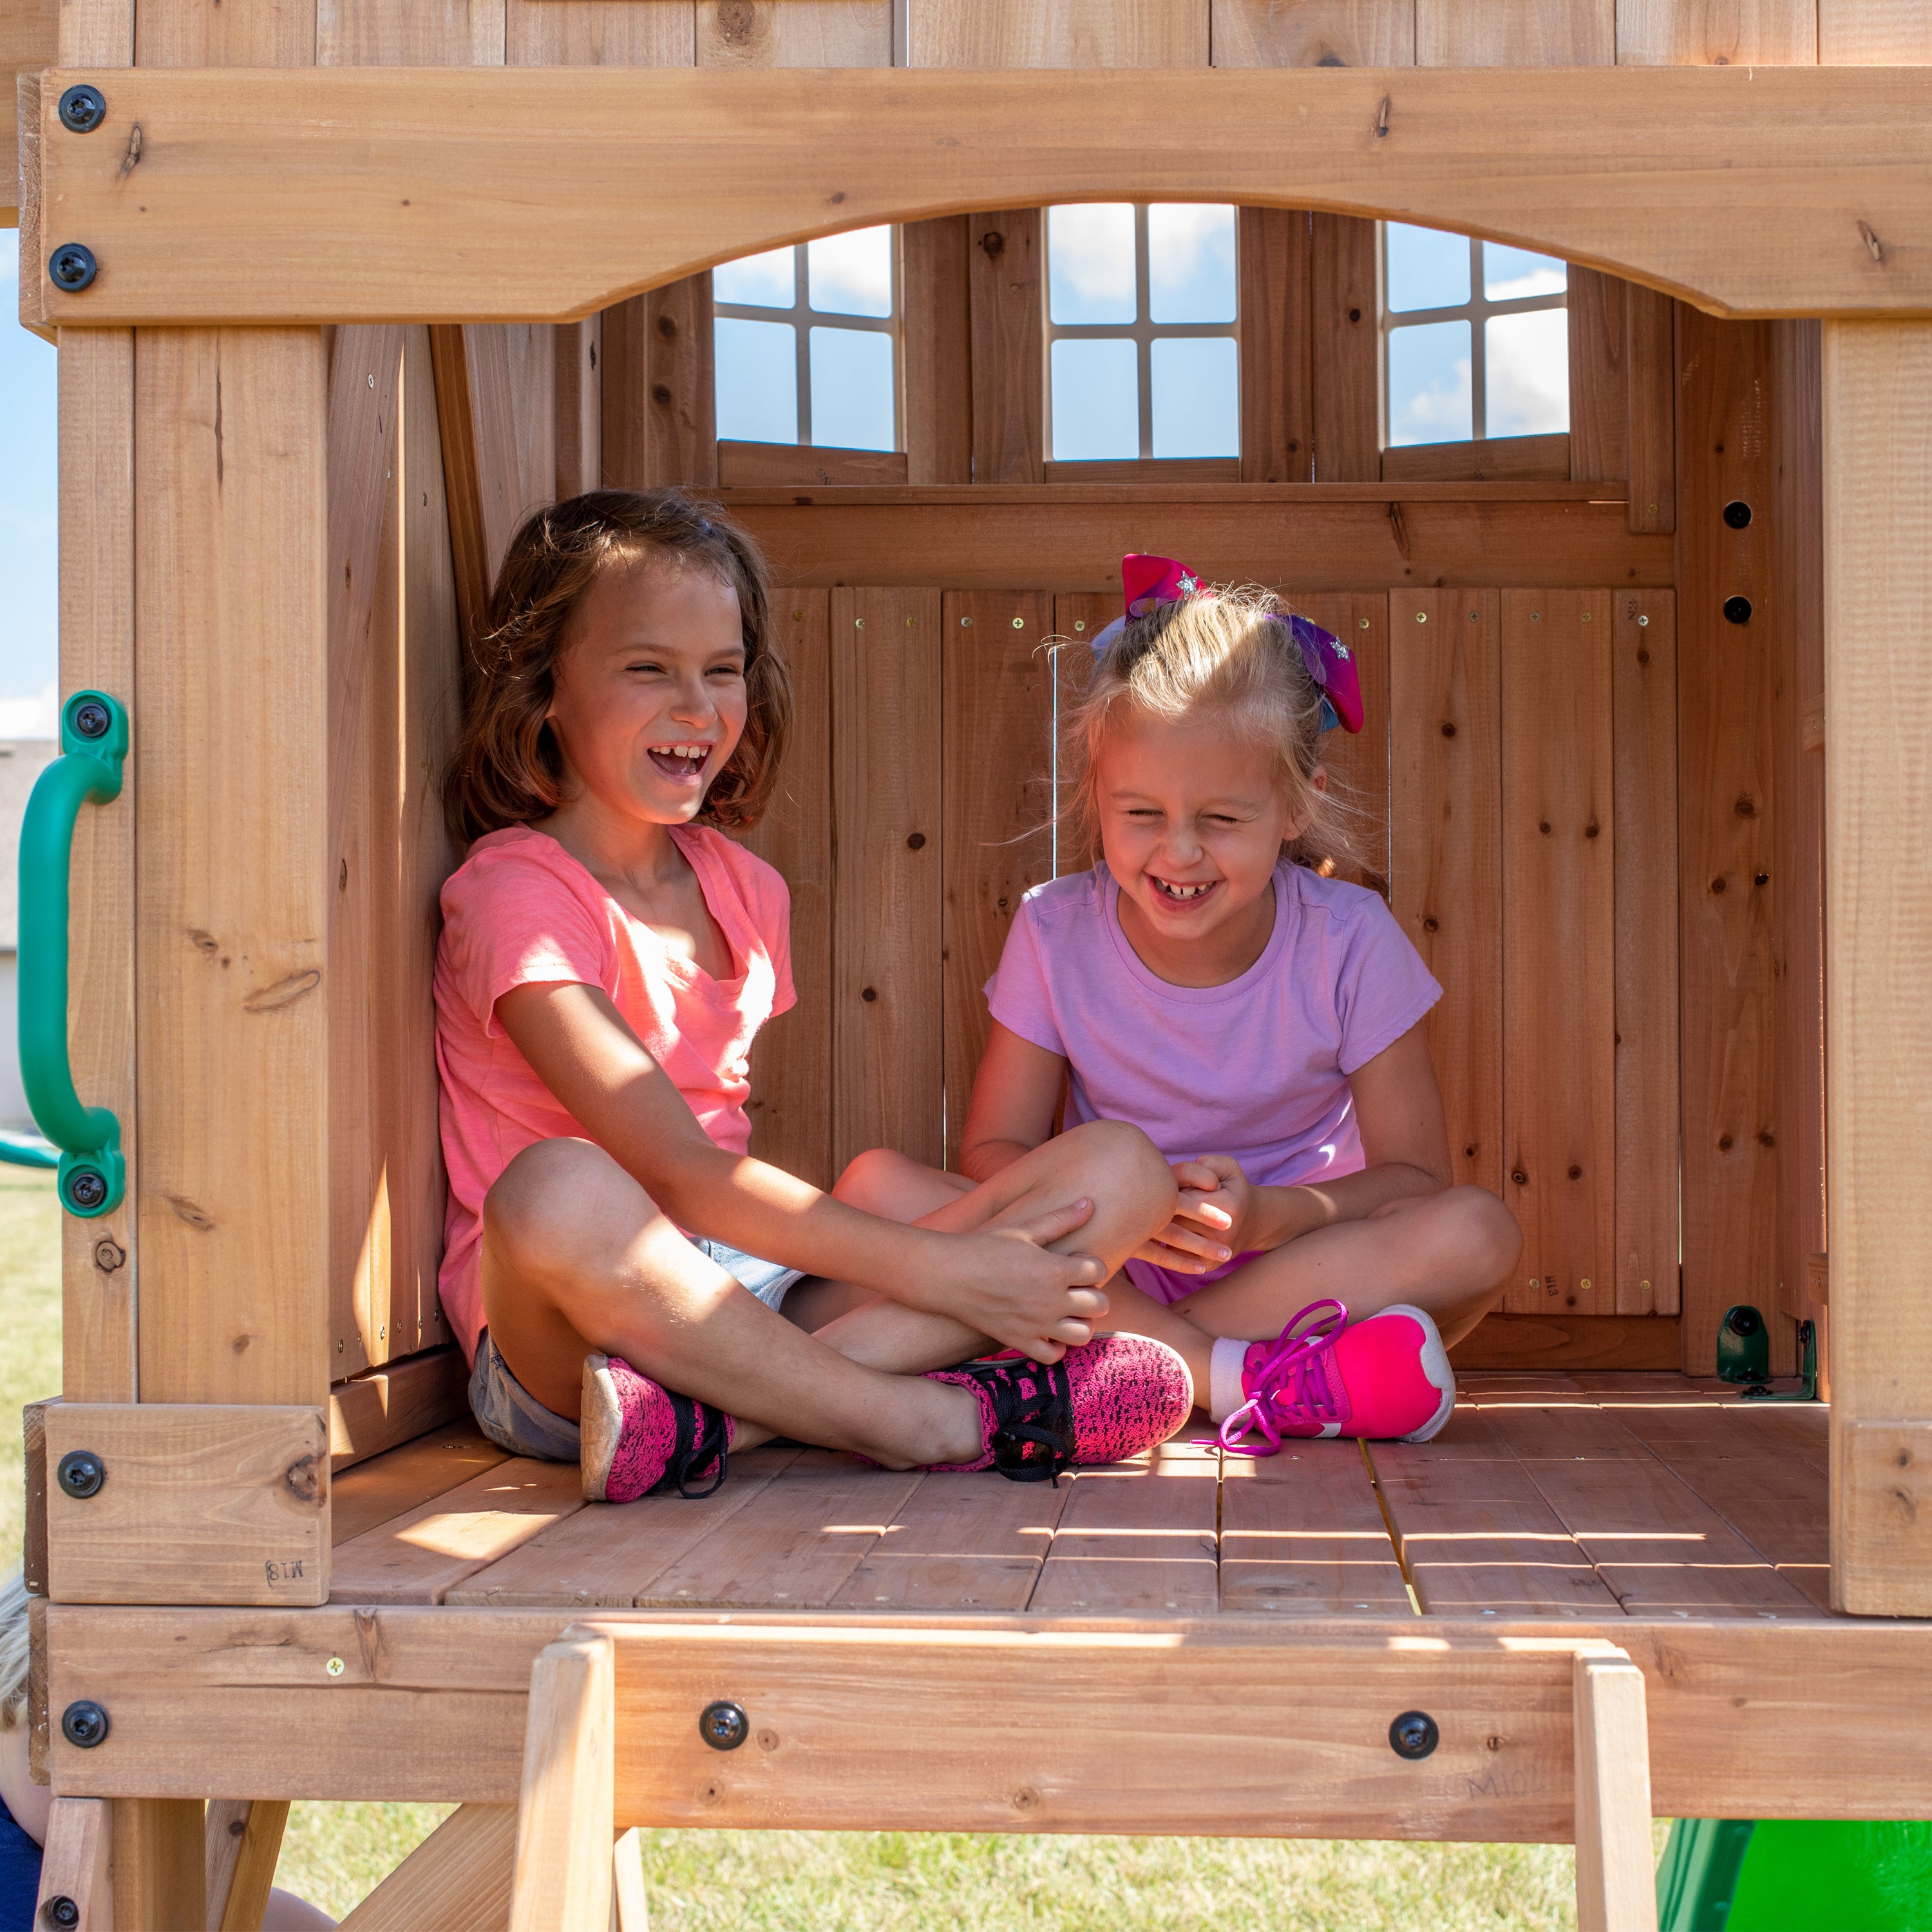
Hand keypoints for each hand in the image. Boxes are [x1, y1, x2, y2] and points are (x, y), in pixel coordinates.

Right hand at [927, 1199, 1111, 1361]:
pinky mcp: (1019, 1340)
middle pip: (1099, 1305)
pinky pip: (1053, 1355)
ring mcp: (1036, 1324)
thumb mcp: (1023, 1229)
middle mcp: (1051, 1300)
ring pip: (1083, 1334)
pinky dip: (1056, 1346)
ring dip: (1080, 1322)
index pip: (1098, 1271)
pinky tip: (1048, 1330)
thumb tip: (1089, 1202)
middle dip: (1093, 1294)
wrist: (946, 1274)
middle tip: (1074, 1287)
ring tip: (1067, 1310)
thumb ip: (1060, 1219)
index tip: (1074, 1262)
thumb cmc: (984, 1247)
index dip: (1090, 1265)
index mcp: (1055, 1269)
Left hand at [1131, 1156, 1249, 1274]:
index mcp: (1228, 1206)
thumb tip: (1184, 1175)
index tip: (1182, 1187)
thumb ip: (1207, 1165)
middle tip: (1172, 1202)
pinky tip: (1173, 1232)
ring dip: (1164, 1227)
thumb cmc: (1234, 1189)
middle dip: (1167, 1209)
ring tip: (1169, 1217)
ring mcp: (1215, 1254)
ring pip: (1173, 1239)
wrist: (1252, 1222)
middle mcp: (1223, 1234)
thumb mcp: (1227, 1168)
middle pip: (1175, 1219)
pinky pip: (1176, 1255)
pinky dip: (1170, 1243)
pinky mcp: (1207, 1266)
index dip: (1176, 1189)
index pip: (1184, 1196)